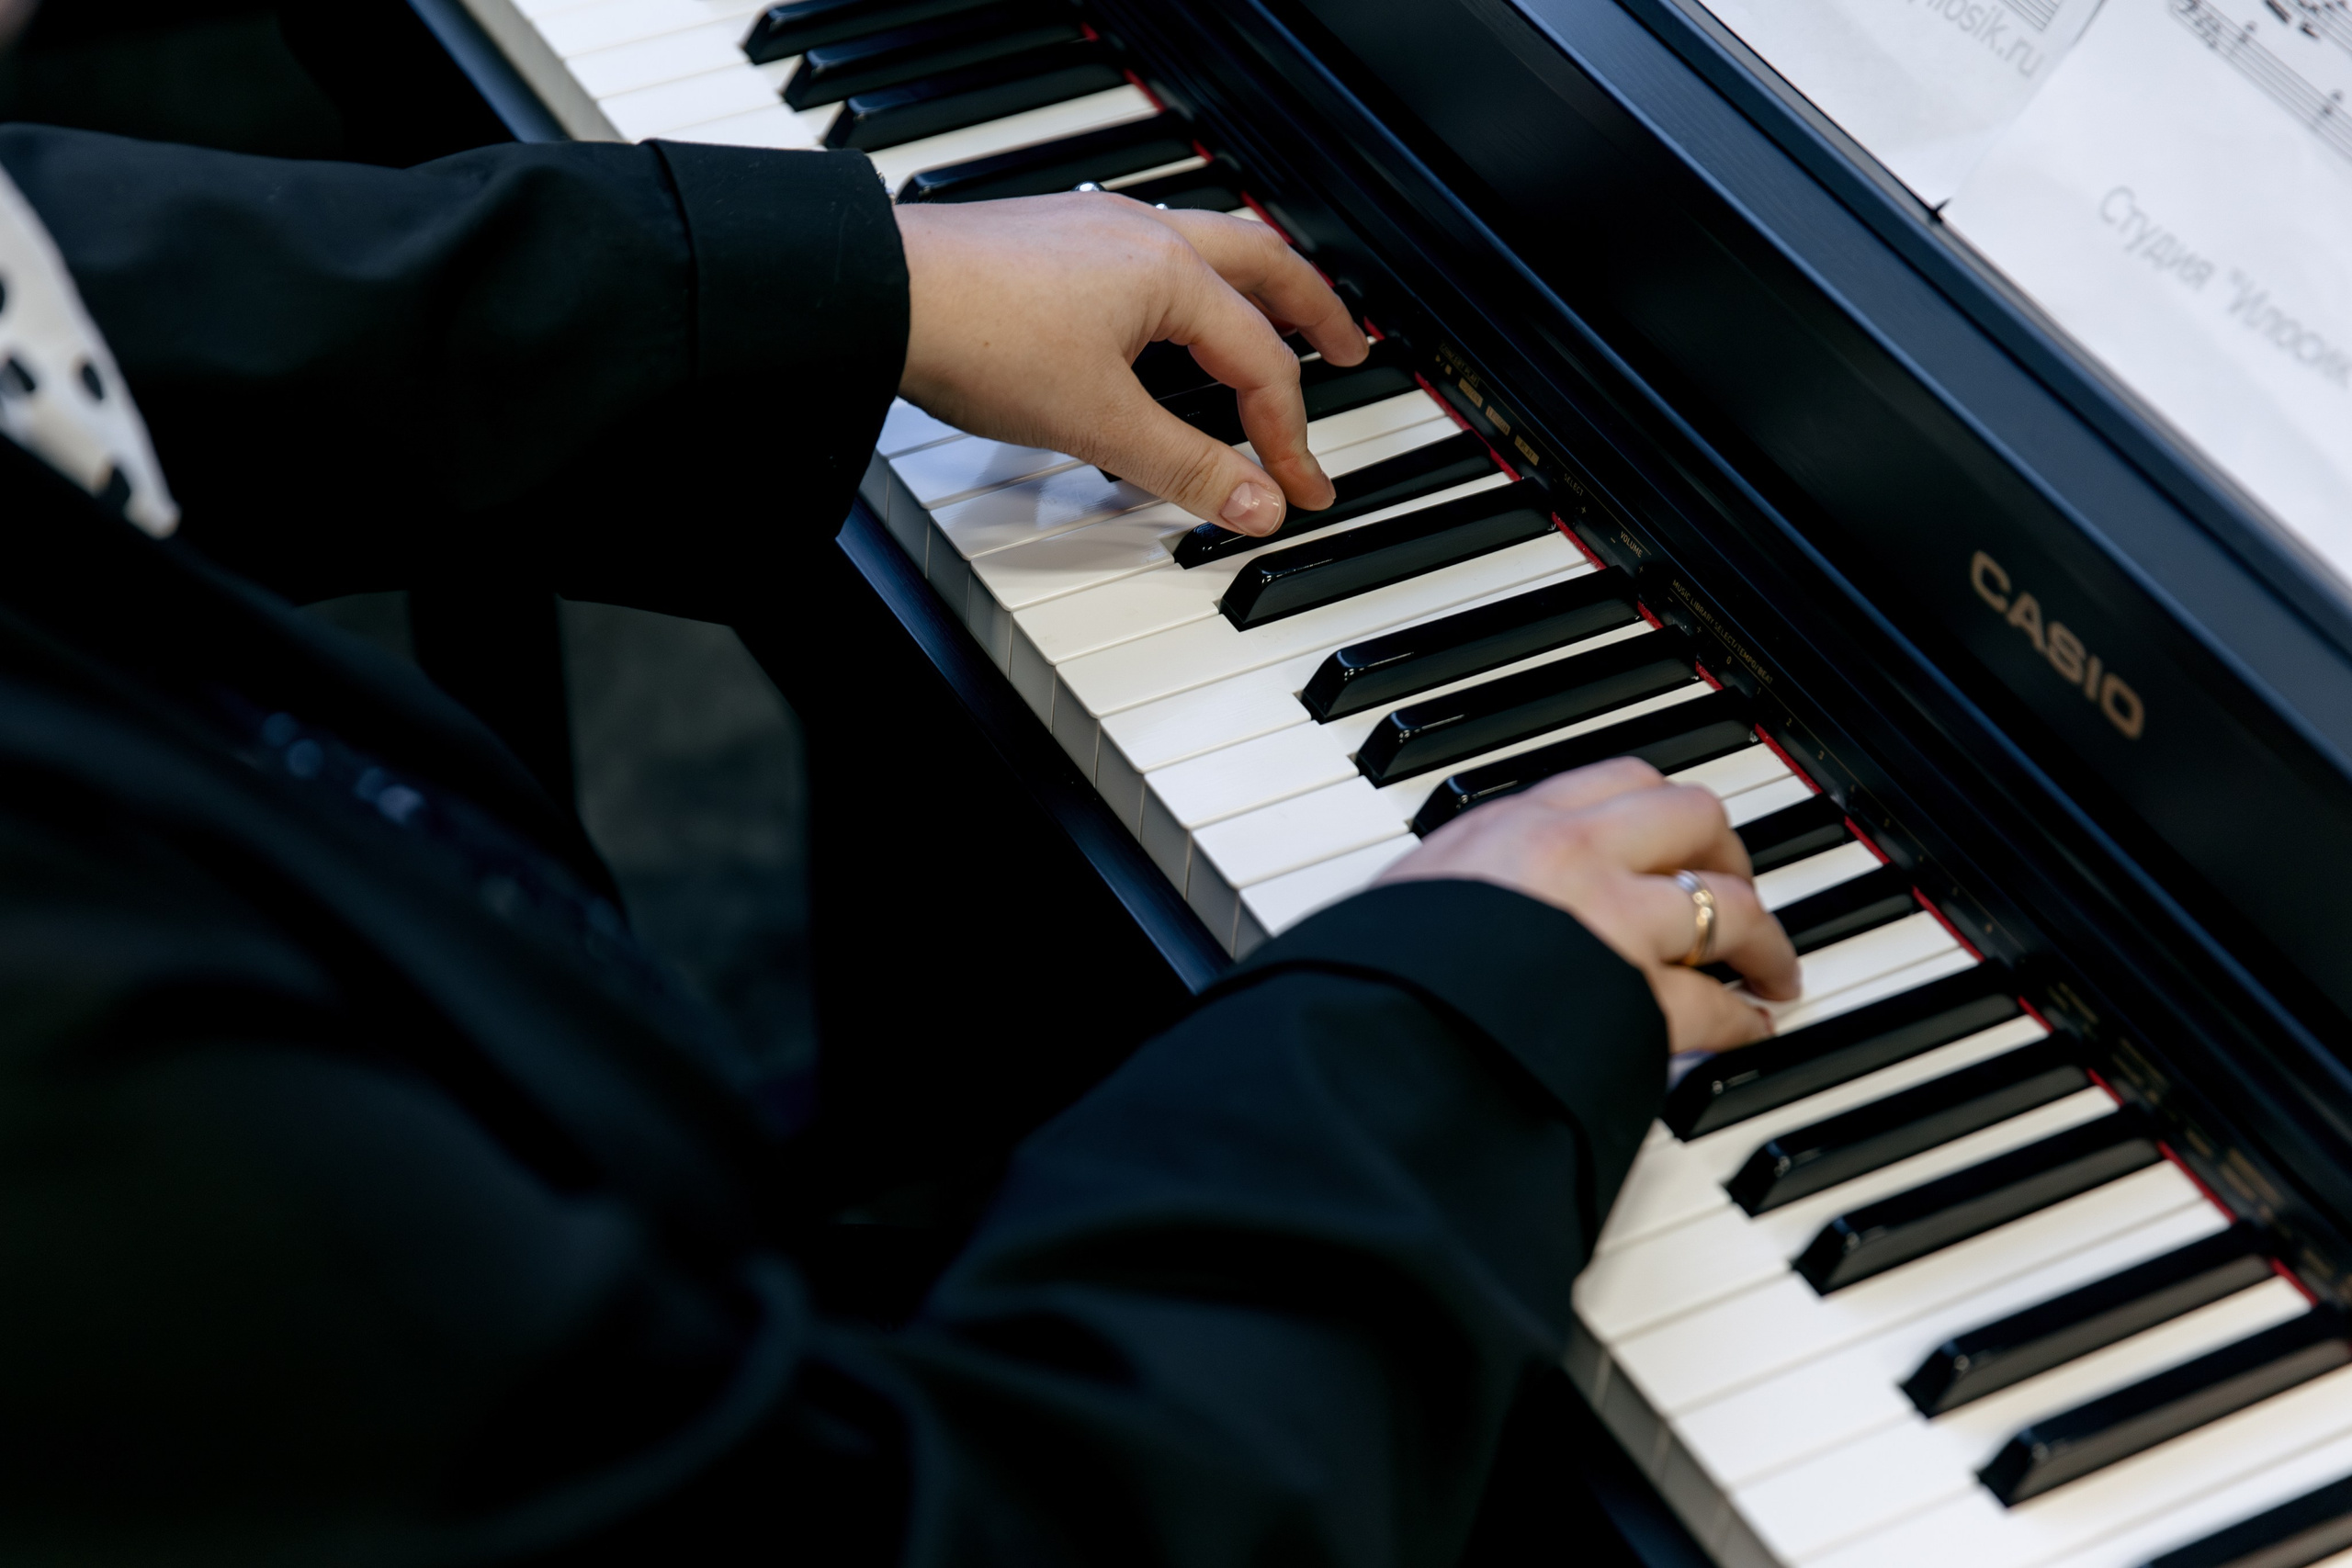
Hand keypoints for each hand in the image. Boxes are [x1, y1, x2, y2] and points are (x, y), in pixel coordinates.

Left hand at [895, 192, 1366, 536]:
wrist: (876, 294)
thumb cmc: (976, 336)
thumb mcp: (1097, 421)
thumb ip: (1185, 466)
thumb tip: (1259, 503)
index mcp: (1173, 274)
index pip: (1261, 365)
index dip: (1288, 439)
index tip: (1300, 491)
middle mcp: (1145, 238)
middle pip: (1263, 270)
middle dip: (1314, 313)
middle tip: (1350, 350)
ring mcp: (1097, 232)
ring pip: (1208, 254)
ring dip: (1253, 292)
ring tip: (1272, 328)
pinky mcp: (1055, 242)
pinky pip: (1152, 259)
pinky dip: (1190, 291)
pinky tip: (1167, 324)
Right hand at [1377, 758, 1801, 1053]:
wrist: (1369, 1041)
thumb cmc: (1367, 983)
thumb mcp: (1404, 902)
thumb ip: (1458, 887)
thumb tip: (1464, 905)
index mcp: (1509, 824)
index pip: (1618, 778)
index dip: (1664, 808)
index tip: (1679, 831)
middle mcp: (1571, 855)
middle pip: (1694, 818)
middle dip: (1729, 855)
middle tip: (1734, 887)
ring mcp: (1611, 922)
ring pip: (1727, 904)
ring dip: (1762, 940)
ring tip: (1771, 970)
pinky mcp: (1634, 999)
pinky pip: (1716, 1002)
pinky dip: (1744, 1019)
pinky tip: (1750, 1030)